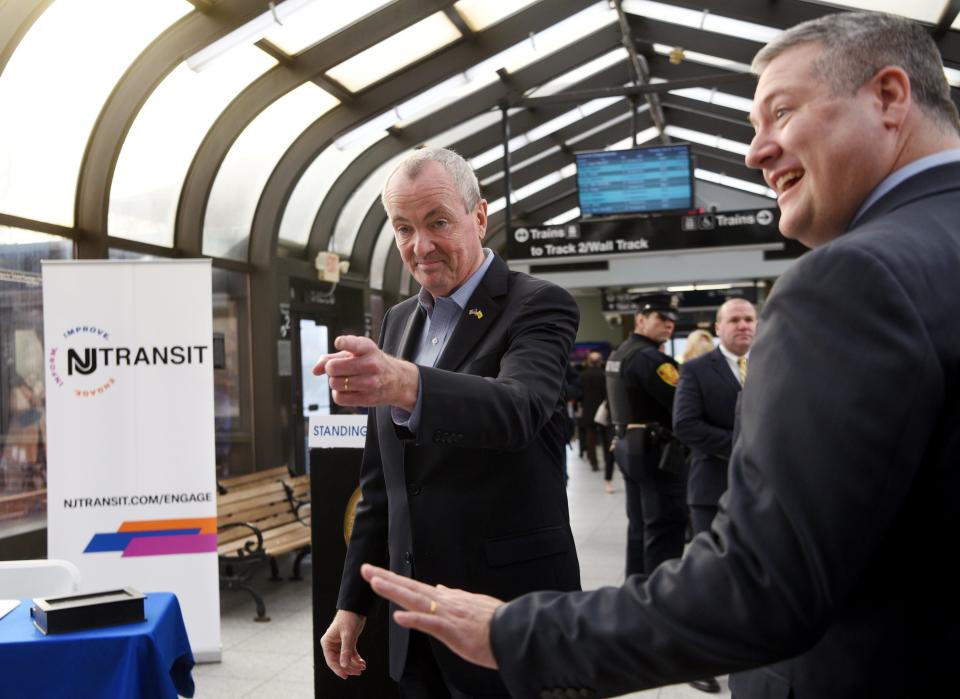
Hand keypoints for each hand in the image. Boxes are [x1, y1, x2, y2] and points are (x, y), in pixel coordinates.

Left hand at [313, 335, 418, 410]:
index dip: (344, 343)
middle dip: (330, 368)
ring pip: (334, 383)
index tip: (338, 342)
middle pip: (333, 367)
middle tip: (337, 368)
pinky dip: (338, 394)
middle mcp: (371, 364)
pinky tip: (347, 389)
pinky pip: (338, 398)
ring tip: (345, 379)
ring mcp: (370, 383)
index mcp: (368, 348)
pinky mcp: (367, 399)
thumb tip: (315, 370)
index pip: (354, 344)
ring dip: (334, 382)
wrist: (396, 380)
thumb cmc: (369, 362)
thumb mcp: (355, 352)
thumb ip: (331, 357)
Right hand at [320, 609, 366, 678]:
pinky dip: (356, 659)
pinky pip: (351, 654)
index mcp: (327, 643)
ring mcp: (340, 644)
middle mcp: (332, 644)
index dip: (338, 669)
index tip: (346, 676)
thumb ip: (346, 651)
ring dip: (354, 664)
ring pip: (346, 659)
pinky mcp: (348, 642)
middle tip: (358, 672)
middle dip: (349, 667)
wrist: (356, 607)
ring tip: (362, 667)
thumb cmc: (348, 618)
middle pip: (339, 661)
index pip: (331, 660)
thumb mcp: (348, 635)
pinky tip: (362, 663)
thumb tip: (344, 666)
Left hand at [361, 563, 500, 669]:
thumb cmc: (493, 623)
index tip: (377, 573)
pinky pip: (429, 624)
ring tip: (375, 582)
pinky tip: (398, 617)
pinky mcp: (452, 630)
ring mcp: (446, 615)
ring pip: (415, 600)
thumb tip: (441, 589)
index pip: (414, 587)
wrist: (512, 632)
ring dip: (394, 590)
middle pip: (409, 588)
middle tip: (365, 569)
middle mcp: (443, 602)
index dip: (394, 579)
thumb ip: (454, 597)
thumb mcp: (471, 604)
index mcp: (446, 599)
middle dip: (385, 578)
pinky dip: (413, 619)